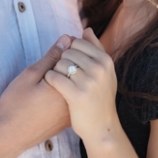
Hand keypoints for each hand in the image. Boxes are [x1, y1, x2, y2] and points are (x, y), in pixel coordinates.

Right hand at [0, 35, 72, 149]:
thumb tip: (67, 39)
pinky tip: (47, 96)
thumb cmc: (17, 104)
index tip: (55, 50)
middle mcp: (75, 98)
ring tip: (45, 82)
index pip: (78, 58)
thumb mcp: (30, 75)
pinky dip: (65, 92)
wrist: (11, 135)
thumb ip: (51, 57)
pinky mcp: (67, 119)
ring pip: (77, 86)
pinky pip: (72, 99)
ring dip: (68, 78)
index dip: (67, 49)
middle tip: (48, 67)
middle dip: (70, 63)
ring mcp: (72, 110)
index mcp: (67, 85)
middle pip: (80, 73)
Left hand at [44, 28, 118, 143]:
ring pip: (59, 63)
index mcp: (106, 60)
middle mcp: (100, 68)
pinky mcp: (76, 94)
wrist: (101, 128)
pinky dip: (50, 81)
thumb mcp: (104, 72)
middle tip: (68, 79)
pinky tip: (56, 88)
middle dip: (62, 63)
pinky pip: (53, 76)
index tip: (73, 67)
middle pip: (67, 52)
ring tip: (64, 85)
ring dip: (56, 72)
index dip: (69, 53)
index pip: (77, 42)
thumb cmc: (99, 98)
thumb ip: (95, 48)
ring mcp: (89, 81)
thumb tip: (86, 29)